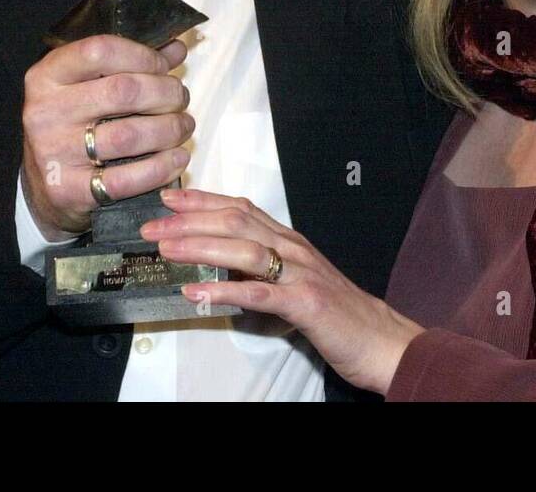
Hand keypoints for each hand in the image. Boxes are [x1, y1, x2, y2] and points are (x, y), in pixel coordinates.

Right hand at [21, 35, 193, 238]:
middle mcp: (45, 111)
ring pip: (129, 135)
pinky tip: (176, 158)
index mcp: (48, 75)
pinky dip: (161, 167)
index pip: (101, 51)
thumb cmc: (74, 125)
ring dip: (170, 130)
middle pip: (123, 91)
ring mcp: (54, 153)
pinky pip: (126, 179)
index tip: (164, 67)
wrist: (45, 185)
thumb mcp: (89, 85)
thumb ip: (131, 63)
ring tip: (183, 127)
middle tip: (180, 99)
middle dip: (165, 93)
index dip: (143, 56)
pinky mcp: (68, 190)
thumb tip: (176, 48)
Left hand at [143, 189, 424, 394]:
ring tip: (167, 250)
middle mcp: (294, 248)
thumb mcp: (297, 280)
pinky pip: (260, 294)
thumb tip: (221, 265)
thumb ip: (265, 268)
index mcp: (290, 241)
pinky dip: (226, 291)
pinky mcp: (306, 303)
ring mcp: (301, 273)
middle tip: (153, 225)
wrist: (382, 338)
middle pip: (236, 222)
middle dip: (190, 221)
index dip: (202, 200)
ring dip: (201, 247)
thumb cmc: (338, 313)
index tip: (168, 197)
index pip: (240, 208)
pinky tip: (198, 293)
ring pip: (245, 250)